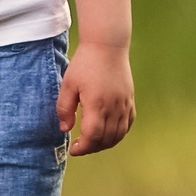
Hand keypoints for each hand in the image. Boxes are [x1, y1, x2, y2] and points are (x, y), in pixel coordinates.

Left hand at [56, 41, 133, 155]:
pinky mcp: (130, 100)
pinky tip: (109, 133)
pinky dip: (119, 133)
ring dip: (106, 143)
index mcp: (97, 104)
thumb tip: (65, 129)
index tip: (74, 149)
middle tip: (80, 147)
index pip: (93, 136)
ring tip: (93, 142)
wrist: (107, 45)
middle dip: (93, 147)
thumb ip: (64, 108)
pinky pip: (128, 123)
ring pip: (119, 134)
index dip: (83, 147)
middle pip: (107, 139)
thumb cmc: (85, 63)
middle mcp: (114, 107)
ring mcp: (124, 104)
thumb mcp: (68, 84)